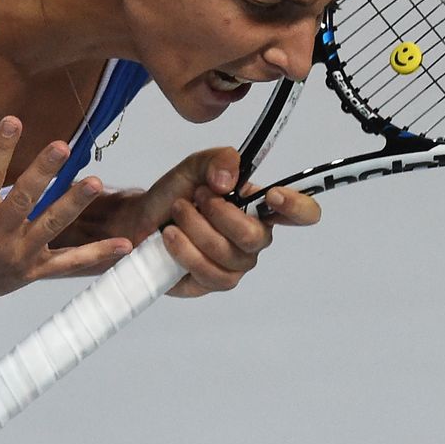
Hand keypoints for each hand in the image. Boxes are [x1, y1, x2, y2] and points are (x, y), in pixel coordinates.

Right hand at [0, 117, 132, 310]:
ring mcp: (18, 254)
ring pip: (50, 227)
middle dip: (43, 173)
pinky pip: (69, 262)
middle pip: (23, 200)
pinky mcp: (34, 271)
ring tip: (95, 182)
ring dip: (73, 204)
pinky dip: (97, 254)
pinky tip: (125, 244)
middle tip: (62, 146)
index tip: (13, 121)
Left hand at [121, 147, 322, 297]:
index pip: (302, 213)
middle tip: (196, 197)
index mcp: (259, 207)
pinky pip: (209, 274)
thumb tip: (228, 181)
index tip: (272, 196)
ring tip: (177, 214)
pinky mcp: (214, 282)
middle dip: (219, 214)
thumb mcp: (194, 166)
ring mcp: (236, 263)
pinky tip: (171, 237)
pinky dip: (186, 252)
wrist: (142, 221)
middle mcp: (254, 237)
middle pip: (255, 236)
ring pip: (227, 255)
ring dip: (196, 230)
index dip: (297, 207)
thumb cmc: (175, 195)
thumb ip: (217, 161)